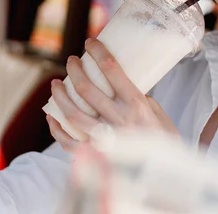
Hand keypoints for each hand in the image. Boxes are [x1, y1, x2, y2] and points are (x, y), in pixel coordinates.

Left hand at [47, 38, 178, 151]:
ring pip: (73, 114)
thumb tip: (116, 85)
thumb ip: (136, 98)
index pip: (112, 70)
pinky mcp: (96, 156)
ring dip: (60, 96)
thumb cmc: (164, 140)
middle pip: (87, 89)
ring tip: (56, 84)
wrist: (165, 176)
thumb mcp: (157, 113)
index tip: (90, 42)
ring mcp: (105, 139)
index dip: (98, 52)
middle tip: (71, 61)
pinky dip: (57, 129)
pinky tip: (52, 117)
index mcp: (137, 106)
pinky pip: (69, 142)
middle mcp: (119, 120)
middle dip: (75, 70)